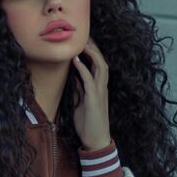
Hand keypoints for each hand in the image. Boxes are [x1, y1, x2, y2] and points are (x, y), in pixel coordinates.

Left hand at [71, 36, 111, 150]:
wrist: (96, 141)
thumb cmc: (89, 124)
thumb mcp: (81, 103)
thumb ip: (79, 89)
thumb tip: (74, 77)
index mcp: (99, 88)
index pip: (98, 65)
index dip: (93, 52)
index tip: (84, 41)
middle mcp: (102, 88)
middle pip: (101, 62)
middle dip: (94, 48)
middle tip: (85, 35)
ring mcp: (100, 93)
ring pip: (100, 67)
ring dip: (91, 54)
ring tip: (82, 43)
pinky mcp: (94, 100)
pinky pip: (90, 81)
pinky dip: (83, 69)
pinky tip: (76, 61)